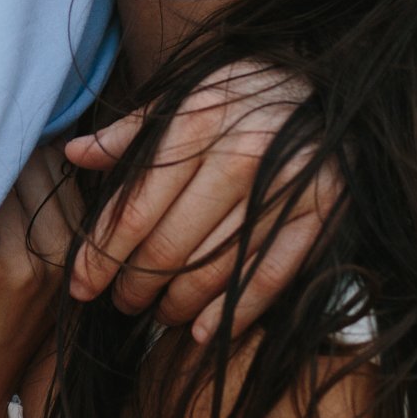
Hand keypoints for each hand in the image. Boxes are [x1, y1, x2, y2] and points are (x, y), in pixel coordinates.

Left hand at [62, 62, 336, 343]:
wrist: (342, 84)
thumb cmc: (252, 91)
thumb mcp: (189, 93)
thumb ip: (133, 130)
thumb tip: (74, 153)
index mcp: (198, 121)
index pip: (135, 207)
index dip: (101, 254)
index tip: (80, 285)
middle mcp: (239, 156)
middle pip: (170, 245)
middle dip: (134, 285)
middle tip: (120, 303)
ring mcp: (284, 188)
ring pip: (215, 268)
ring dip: (178, 303)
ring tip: (158, 313)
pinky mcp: (321, 213)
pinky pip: (269, 277)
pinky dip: (235, 313)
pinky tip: (205, 332)